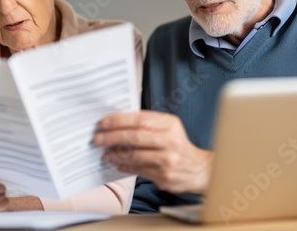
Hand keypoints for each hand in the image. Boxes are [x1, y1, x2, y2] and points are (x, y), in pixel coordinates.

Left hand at [94, 110, 212, 194]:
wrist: (199, 169)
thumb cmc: (177, 144)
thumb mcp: (168, 127)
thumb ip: (147, 123)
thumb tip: (116, 122)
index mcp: (170, 124)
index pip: (140, 120)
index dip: (119, 121)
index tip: (103, 122)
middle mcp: (170, 141)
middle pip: (135, 137)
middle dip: (112, 137)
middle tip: (97, 139)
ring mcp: (168, 160)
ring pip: (134, 156)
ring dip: (115, 154)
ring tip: (105, 153)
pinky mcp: (164, 176)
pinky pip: (138, 170)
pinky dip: (124, 166)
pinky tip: (116, 163)